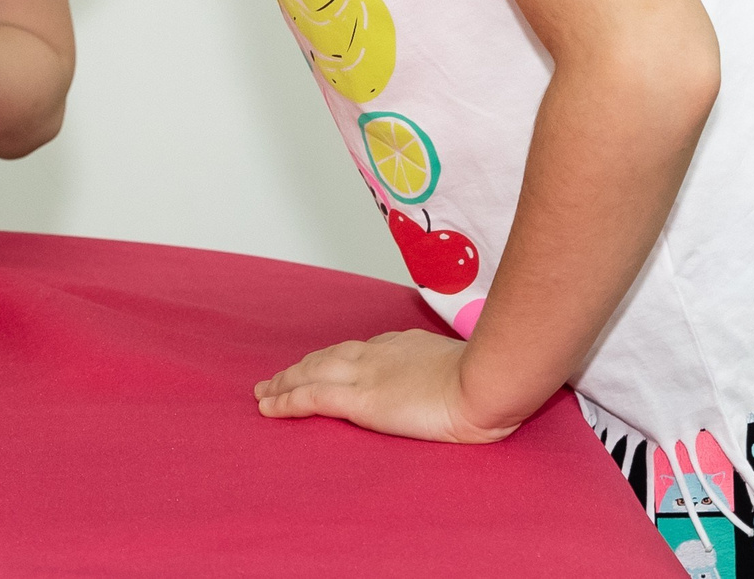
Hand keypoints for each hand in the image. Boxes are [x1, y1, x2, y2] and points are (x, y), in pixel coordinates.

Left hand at [253, 330, 523, 443]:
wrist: (486, 384)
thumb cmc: (490, 382)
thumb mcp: (466, 369)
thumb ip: (450, 373)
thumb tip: (458, 383)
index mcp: (403, 346)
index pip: (359, 350)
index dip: (335, 358)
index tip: (324, 364)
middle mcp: (377, 355)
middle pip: (327, 357)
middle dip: (301, 366)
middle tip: (279, 376)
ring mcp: (365, 376)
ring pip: (310, 373)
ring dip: (284, 382)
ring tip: (264, 391)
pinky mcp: (359, 400)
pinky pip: (310, 398)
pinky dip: (285, 401)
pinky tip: (267, 407)